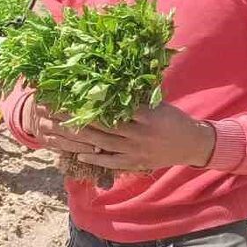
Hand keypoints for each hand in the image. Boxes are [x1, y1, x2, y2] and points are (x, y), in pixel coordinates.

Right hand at [22, 98, 110, 155]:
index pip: (74, 103)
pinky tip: (93, 150)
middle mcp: (44, 109)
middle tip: (114, 132)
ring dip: (90, 140)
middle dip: (95, 127)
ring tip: (107, 143)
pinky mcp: (43, 139)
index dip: (92, 109)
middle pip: (74, 119)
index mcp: (50, 93)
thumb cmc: (54, 100)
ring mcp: (42, 125)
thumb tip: (105, 90)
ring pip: (70, 134)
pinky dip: (79, 148)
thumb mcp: (60, 91)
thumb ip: (76, 92)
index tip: (109, 114)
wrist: (30, 112)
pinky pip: (63, 145)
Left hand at [69, 104, 216, 172]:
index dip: (90, 101)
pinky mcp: (135, 162)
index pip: (112, 107)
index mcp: (145, 115)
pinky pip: (111, 162)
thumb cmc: (173, 118)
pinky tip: (79, 154)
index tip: (71, 94)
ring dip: (80, 137)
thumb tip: (111, 83)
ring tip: (60, 131)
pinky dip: (95, 159)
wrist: (192, 144)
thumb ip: (136, 97)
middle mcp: (138, 134)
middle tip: (55, 110)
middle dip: (77, 118)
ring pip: (103, 143)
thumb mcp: (158, 103)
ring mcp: (135, 150)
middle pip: (102, 125)